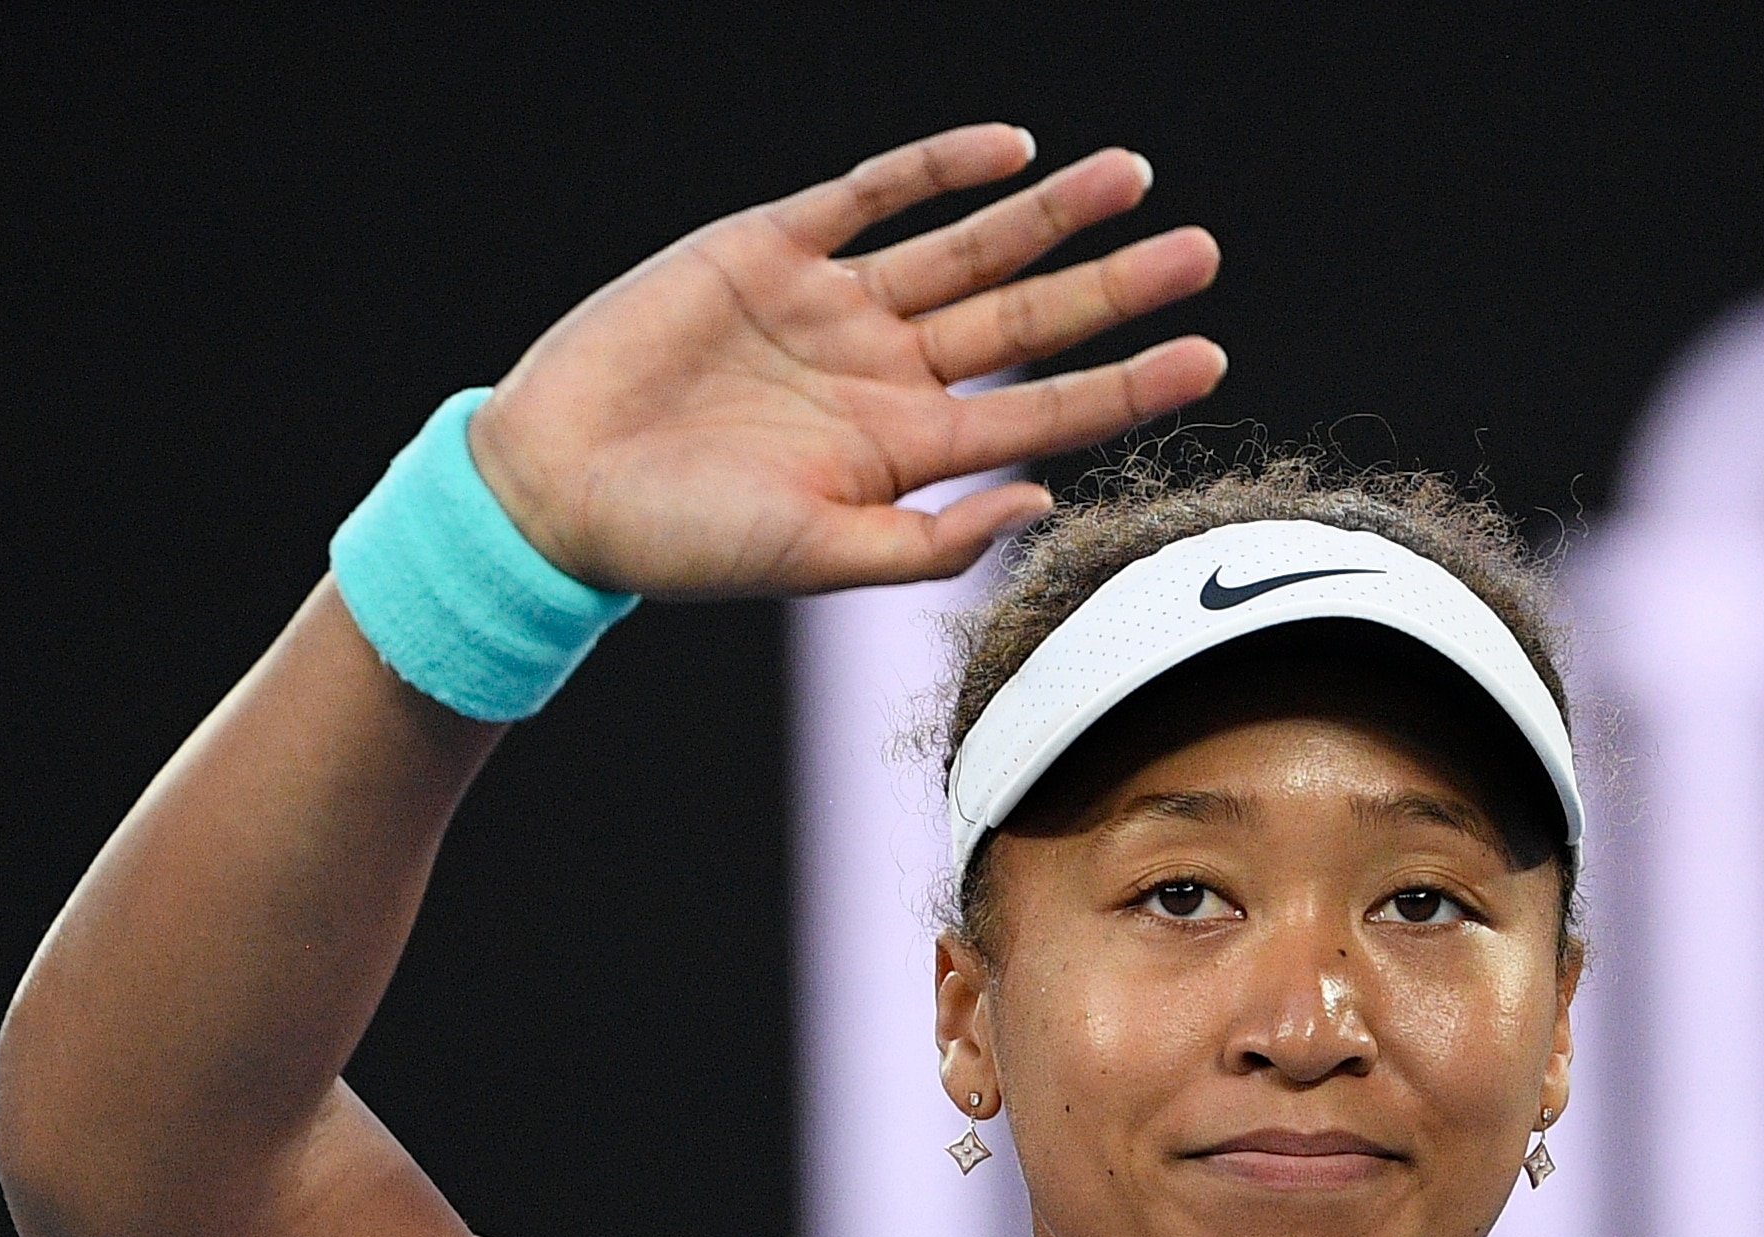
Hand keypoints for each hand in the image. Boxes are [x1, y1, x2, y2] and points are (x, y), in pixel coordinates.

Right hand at [464, 125, 1222, 597]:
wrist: (556, 488)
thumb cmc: (682, 544)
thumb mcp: (818, 558)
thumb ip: (931, 542)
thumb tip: (1045, 501)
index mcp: (907, 452)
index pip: (1045, 412)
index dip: (1127, 384)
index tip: (1208, 357)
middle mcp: (885, 373)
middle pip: (1028, 321)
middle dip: (1115, 286)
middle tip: (1203, 253)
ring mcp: (832, 307)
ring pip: (968, 247)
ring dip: (1049, 215)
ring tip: (1133, 179)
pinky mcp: (768, 250)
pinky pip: (870, 196)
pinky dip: (938, 169)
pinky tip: (1009, 151)